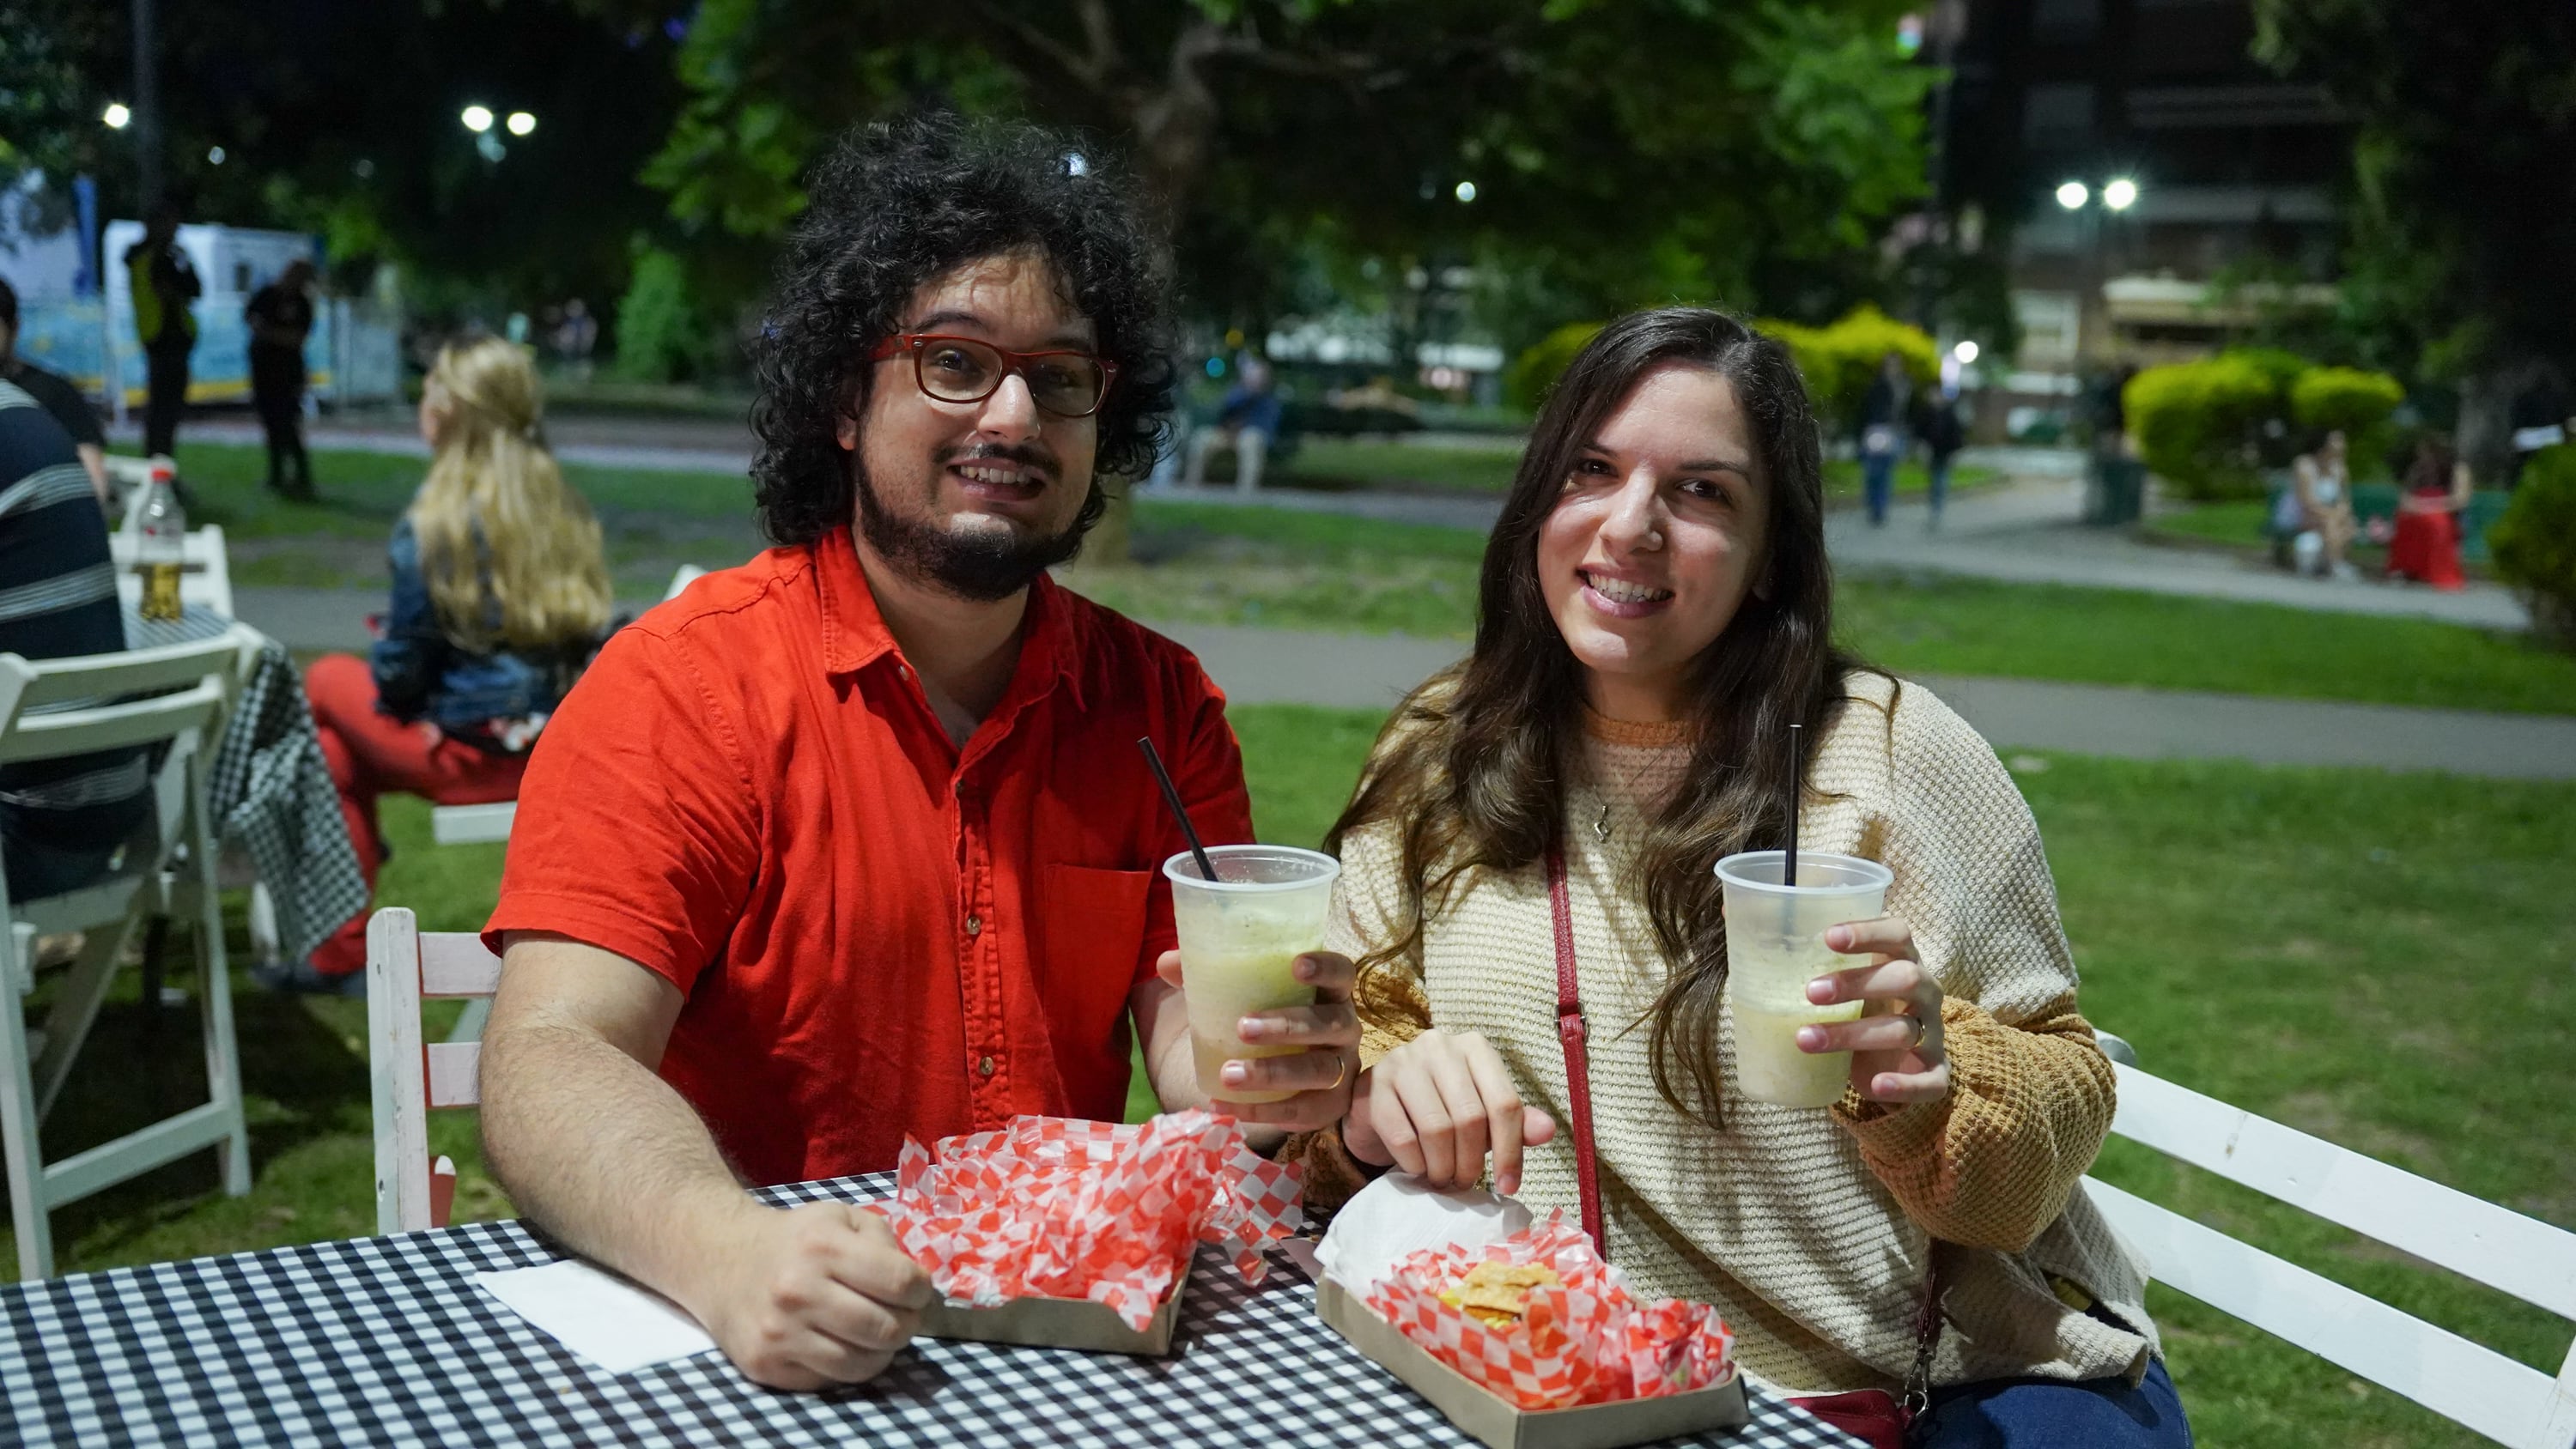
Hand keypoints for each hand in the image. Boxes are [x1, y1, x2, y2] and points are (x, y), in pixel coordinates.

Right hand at [685, 1200, 934, 1389]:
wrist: (722, 1260)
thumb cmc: (796, 1239)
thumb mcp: (840, 1218)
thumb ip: (883, 1241)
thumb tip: (915, 1285)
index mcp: (822, 1246)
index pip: (900, 1282)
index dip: (921, 1291)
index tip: (917, 1291)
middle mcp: (798, 1290)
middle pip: (886, 1329)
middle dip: (907, 1324)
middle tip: (901, 1316)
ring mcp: (779, 1333)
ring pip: (862, 1364)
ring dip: (881, 1352)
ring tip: (874, 1332)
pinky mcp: (766, 1365)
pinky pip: (830, 1380)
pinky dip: (847, 1366)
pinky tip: (841, 1343)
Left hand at [1154, 949, 1360, 1130]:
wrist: (1281, 1079)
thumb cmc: (1262, 1022)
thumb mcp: (1238, 998)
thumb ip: (1206, 976)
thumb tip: (1166, 962)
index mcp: (1327, 993)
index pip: (1341, 972)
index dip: (1325, 968)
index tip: (1295, 965)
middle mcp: (1343, 1027)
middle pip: (1329, 1023)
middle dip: (1287, 1026)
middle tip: (1243, 1028)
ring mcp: (1341, 1068)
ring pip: (1319, 1070)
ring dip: (1274, 1072)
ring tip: (1229, 1075)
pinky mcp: (1328, 1105)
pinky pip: (1301, 1110)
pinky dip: (1262, 1111)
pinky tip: (1226, 1107)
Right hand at [1339, 1029, 1556, 1195]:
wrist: (1382, 1103)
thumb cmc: (1441, 1108)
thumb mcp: (1483, 1113)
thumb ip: (1516, 1122)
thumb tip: (1548, 1131)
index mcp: (1476, 1048)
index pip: (1505, 1103)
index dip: (1510, 1151)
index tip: (1508, 1187)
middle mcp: (1441, 1046)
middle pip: (1470, 1118)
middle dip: (1471, 1163)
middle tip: (1465, 1183)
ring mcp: (1404, 1060)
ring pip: (1437, 1128)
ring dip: (1443, 1167)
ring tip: (1443, 1179)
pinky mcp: (1376, 1083)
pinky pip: (1402, 1137)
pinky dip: (1415, 1164)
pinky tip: (1418, 1168)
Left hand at [1801, 915, 1950, 1104]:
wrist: (1899, 1062)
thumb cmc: (1864, 1009)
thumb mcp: (1844, 983)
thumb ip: (1805, 957)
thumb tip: (1731, 912)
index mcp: (1903, 961)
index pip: (1897, 934)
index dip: (1868, 933)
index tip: (1827, 937)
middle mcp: (1925, 992)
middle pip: (1905, 977)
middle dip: (1857, 983)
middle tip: (1810, 992)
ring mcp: (1932, 1033)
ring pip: (1902, 1030)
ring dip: (1853, 1035)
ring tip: (1805, 1039)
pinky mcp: (1936, 1072)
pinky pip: (1929, 1080)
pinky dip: (1904, 1085)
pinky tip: (1874, 1086)